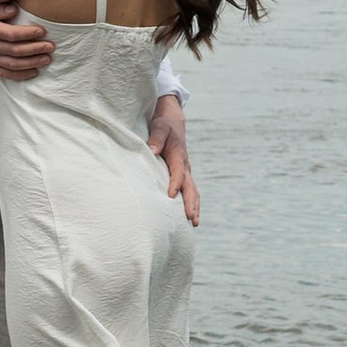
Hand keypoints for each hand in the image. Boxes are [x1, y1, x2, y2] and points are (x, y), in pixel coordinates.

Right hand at [0, 5, 56, 81]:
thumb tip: (14, 10)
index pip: (12, 34)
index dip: (28, 34)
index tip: (42, 31)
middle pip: (16, 50)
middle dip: (36, 49)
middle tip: (51, 46)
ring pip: (14, 64)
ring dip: (32, 63)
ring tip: (47, 59)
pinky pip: (6, 74)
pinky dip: (20, 75)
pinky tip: (33, 72)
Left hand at [146, 97, 199, 223]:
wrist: (173, 123)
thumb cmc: (163, 126)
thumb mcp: (159, 128)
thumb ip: (156, 139)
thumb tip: (152, 151)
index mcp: (179, 155)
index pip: (178, 172)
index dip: (175, 184)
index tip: (171, 196)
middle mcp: (185, 166)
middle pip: (190, 187)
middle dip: (191, 203)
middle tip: (191, 218)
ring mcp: (186, 172)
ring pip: (193, 192)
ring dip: (194, 207)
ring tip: (194, 223)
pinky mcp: (184, 175)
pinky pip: (189, 191)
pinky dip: (191, 204)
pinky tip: (188, 218)